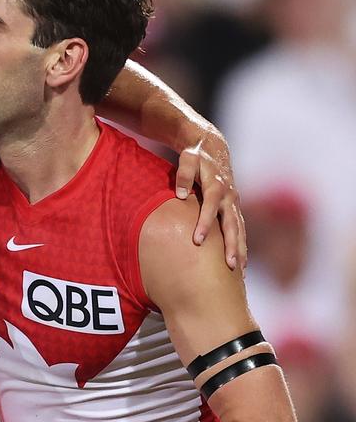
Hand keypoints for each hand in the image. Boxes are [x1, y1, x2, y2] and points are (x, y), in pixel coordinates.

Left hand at [174, 132, 245, 269]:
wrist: (214, 149)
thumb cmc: (197, 156)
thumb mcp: (188, 158)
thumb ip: (183, 174)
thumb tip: (180, 195)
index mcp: (217, 186)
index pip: (211, 207)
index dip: (205, 223)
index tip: (198, 241)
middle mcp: (229, 197)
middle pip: (232, 224)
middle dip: (231, 245)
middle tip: (229, 266)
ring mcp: (234, 204)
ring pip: (240, 230)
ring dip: (240, 250)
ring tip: (240, 272)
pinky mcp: (234, 209)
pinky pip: (240, 230)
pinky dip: (241, 246)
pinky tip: (242, 265)